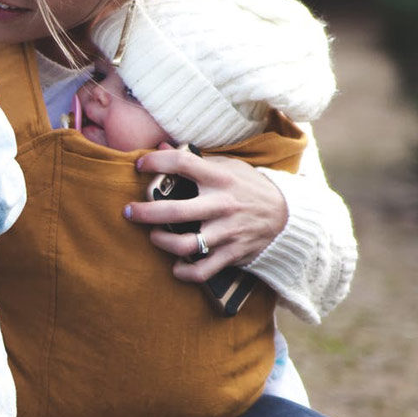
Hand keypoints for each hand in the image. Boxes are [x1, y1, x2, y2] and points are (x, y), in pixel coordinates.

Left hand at [126, 147, 287, 282]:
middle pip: (175, 211)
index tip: (139, 165)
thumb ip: (196, 159)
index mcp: (221, 179)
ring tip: (154, 236)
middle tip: (129, 211)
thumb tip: (161, 145)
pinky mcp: (233, 254)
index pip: (183, 163)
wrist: (288, 216)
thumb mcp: (229, 167)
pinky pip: (203, 270)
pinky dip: (185, 272)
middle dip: (145, 213)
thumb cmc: (249, 188)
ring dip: (162, 242)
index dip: (156, 162)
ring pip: (185, 244)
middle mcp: (222, 205)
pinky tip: (176, 266)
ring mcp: (227, 232)